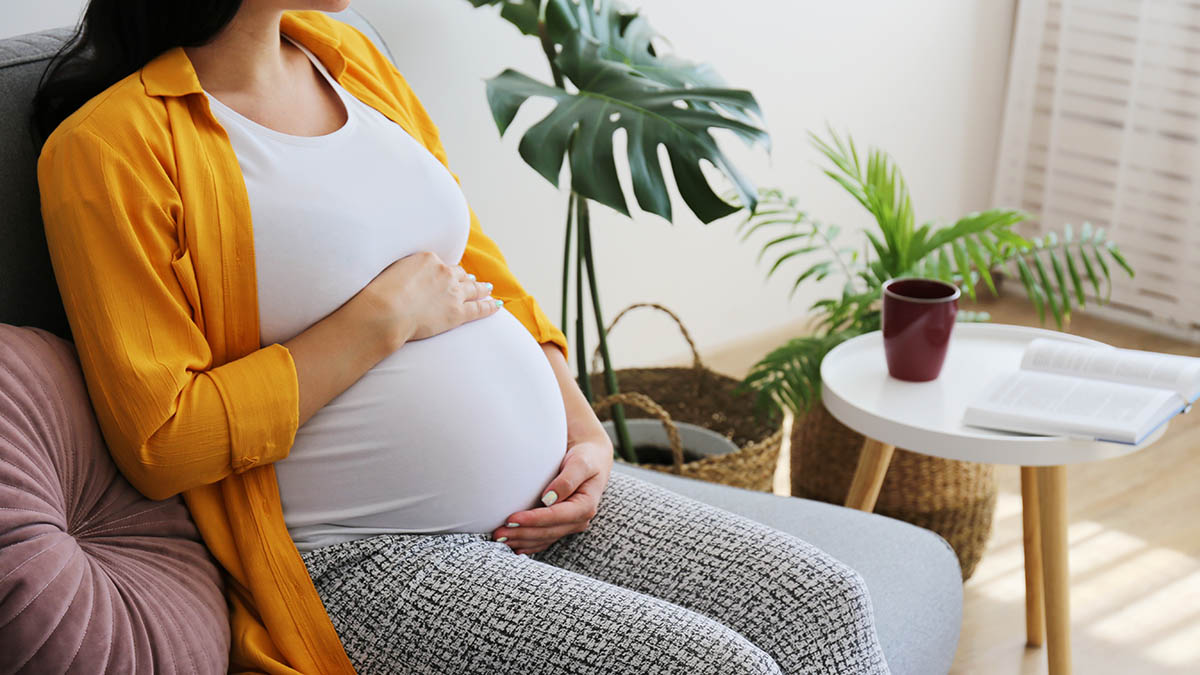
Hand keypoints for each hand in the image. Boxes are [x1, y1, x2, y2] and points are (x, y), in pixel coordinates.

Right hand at [350, 251, 498, 350]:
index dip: (446, 271)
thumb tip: (405, 274)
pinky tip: (496, 305)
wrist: (386, 312)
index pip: (442, 264)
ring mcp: (454, 293)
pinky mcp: (458, 313)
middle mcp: (445, 273)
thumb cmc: (380, 294)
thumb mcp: (391, 271)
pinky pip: (479, 308)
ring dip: (481, 289)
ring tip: (487, 289)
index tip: (448, 274)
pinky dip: (489, 306)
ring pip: (473, 289)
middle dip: (466, 278)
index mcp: (429, 259)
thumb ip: (404, 269)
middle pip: (460, 275)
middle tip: (472, 280)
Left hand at [493, 435, 613, 554]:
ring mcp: (570, 525)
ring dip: (521, 540)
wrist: (592, 459)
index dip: (533, 519)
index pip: (556, 516)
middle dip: (522, 533)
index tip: (511, 518)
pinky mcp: (562, 525)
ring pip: (543, 538)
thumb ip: (567, 480)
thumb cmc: (586, 458)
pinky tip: (513, 546)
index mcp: (586, 506)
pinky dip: (528, 544)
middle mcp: (579, 520)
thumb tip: (549, 498)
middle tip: (498, 533)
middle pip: (547, 531)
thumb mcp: (581, 463)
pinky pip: (544, 539)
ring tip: (499, 538)